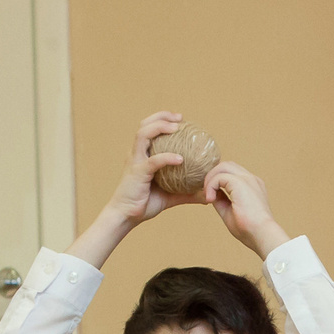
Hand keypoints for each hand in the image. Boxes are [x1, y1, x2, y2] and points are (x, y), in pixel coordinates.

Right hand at [99, 110, 202, 228]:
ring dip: (160, 127)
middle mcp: (136, 154)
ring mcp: (135, 161)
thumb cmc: (145, 204)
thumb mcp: (170, 197)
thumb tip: (207, 196)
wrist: (126, 216)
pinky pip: (153, 161)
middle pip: (144, 125)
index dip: (163, 120)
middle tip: (180, 118)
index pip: (149, 129)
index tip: (181, 120)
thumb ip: (187, 194)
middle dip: (162, 116)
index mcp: (142, 155)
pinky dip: (166, 157)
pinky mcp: (137, 172)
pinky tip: (180, 159)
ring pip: (143, 134)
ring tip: (176, 127)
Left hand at [204, 160, 289, 257]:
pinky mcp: (240, 182)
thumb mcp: (230, 212)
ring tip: (209, 196)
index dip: (218, 181)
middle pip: (227, 165)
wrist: (262, 235)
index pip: (232, 173)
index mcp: (253, 186)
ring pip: (223, 166)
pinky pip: (219, 176)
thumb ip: (222, 200)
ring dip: (211, 179)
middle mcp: (251, 179)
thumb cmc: (250, 230)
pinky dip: (211, 186)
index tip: (212, 198)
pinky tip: (210, 199)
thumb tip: (211, 194)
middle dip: (213, 176)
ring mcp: (247, 179)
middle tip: (208, 194)